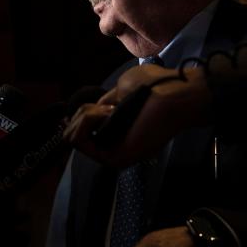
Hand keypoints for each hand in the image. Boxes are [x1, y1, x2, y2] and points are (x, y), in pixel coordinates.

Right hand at [64, 64, 210, 167]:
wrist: (175, 95)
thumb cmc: (154, 87)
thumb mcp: (120, 90)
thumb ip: (102, 105)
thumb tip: (87, 111)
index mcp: (115, 133)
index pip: (81, 130)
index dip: (83, 112)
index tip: (103, 103)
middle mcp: (112, 147)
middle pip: (71, 135)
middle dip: (82, 114)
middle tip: (108, 107)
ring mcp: (111, 155)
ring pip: (71, 136)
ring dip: (85, 115)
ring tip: (111, 109)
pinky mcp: (111, 158)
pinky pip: (79, 140)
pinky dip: (87, 120)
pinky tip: (108, 112)